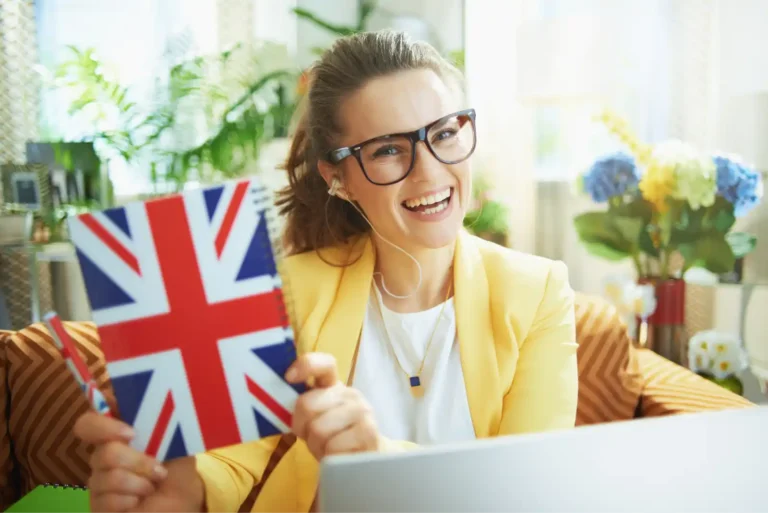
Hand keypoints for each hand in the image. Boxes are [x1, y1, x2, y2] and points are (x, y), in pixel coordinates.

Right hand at [73, 412, 202, 512]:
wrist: (181, 502)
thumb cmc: (176, 469)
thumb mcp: (179, 444)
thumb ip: (167, 425)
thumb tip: (167, 405)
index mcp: (118, 435)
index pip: (91, 422)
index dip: (104, 425)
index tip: (131, 433)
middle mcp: (102, 456)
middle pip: (102, 453)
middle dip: (137, 462)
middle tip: (159, 468)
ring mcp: (98, 481)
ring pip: (109, 477)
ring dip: (140, 483)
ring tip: (153, 486)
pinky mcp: (97, 505)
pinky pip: (107, 501)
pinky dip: (131, 500)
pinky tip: (139, 501)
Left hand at [286, 353, 380, 460]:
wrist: (363, 462)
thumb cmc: (332, 438)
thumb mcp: (313, 420)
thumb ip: (301, 407)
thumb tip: (277, 401)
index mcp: (333, 386)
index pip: (324, 364)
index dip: (305, 365)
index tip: (288, 377)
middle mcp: (349, 394)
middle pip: (308, 404)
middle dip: (302, 427)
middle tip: (311, 437)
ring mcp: (361, 411)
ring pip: (319, 428)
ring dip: (316, 445)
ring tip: (326, 448)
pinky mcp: (368, 432)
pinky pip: (332, 446)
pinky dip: (328, 457)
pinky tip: (337, 457)